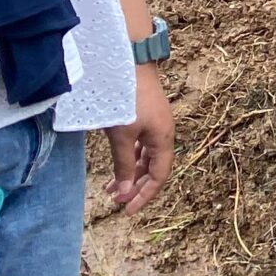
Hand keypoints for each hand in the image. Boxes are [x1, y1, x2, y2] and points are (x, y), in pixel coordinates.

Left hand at [108, 64, 173, 214]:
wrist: (131, 64)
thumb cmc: (127, 101)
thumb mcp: (122, 136)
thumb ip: (124, 165)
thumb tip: (126, 193)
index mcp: (164, 140)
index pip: (159, 176)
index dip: (144, 196)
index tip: (127, 211)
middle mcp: (163, 134)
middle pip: (154, 169)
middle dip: (137, 187)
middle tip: (117, 202)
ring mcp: (155, 125)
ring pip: (146, 158)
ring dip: (131, 174)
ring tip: (111, 188)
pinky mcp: (146, 117)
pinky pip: (141, 146)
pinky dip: (129, 159)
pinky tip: (118, 163)